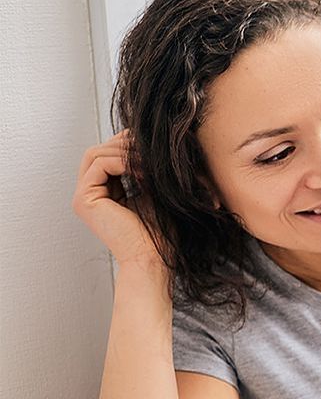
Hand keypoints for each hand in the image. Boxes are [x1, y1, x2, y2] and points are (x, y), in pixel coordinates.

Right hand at [72, 131, 162, 271]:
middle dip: (126, 145)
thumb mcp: (153, 192)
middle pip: (99, 150)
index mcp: (102, 192)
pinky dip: (124, 161)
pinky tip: (144, 172)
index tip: (155, 149)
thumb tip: (146, 140)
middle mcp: (88, 194)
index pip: (107, 154)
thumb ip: (144, 170)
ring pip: (97, 154)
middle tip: (152, 151)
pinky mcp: (84, 200)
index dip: (128, 145)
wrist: (154, 258)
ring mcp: (83, 197)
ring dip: (127, 152)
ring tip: (151, 164)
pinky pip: (100, 164)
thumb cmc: (160, 232)